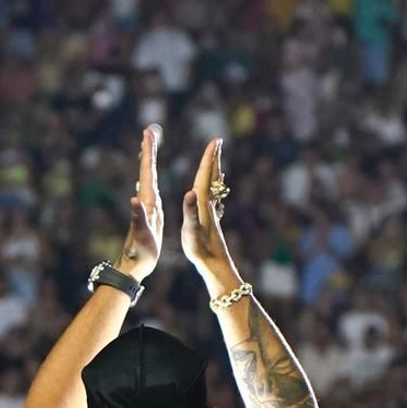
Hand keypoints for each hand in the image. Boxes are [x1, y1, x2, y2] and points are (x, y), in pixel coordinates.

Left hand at [116, 123, 163, 282]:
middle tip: (148, 131)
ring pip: (149, 178)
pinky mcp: (150, 214)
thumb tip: (133, 199)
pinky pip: (152, 189)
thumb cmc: (139, 253)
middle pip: (147, 170)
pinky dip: (153, 178)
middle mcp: (145, 201)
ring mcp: (147, 207)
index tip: (148, 133)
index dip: (149, 153)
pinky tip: (152, 177)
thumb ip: (138, 217)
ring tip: (149, 146)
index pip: (147, 172)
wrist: (134, 266)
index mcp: (145, 202)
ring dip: (149, 161)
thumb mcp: (141, 236)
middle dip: (149, 151)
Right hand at [179, 136, 237, 291]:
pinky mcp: (212, 221)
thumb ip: (190, 212)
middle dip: (213, 159)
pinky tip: (215, 192)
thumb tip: (190, 193)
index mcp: (203, 204)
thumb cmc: (200, 251)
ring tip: (216, 160)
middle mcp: (209, 206)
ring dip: (214, 172)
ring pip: (214, 187)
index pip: (205, 176)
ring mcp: (212, 213)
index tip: (214, 141)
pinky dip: (214, 190)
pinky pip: (213, 199)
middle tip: (217, 142)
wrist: (215, 266)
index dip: (209, 158)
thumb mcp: (191, 231)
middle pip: (212, 177)